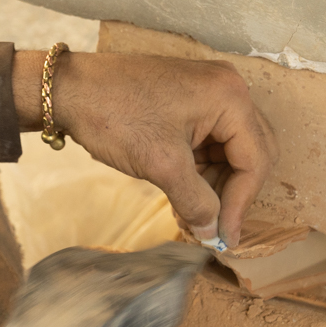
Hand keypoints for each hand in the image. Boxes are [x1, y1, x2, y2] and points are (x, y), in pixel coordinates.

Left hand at [16, 50, 278, 248]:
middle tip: (213, 227)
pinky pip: (210, 142)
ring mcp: (209, 93)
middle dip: (232, 193)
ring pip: (230, 151)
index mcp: (230, 98)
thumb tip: (214, 234)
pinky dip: (201, 170)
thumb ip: (196, 202)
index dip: (241, 203)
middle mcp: (228, 89)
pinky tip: (182, 193)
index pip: (255, 160)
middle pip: (251, 153)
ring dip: (215, 185)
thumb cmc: (115, 116)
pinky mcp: (190, 100)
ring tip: (192, 214)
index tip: (224, 237)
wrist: (69, 89)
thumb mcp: (161, 165)